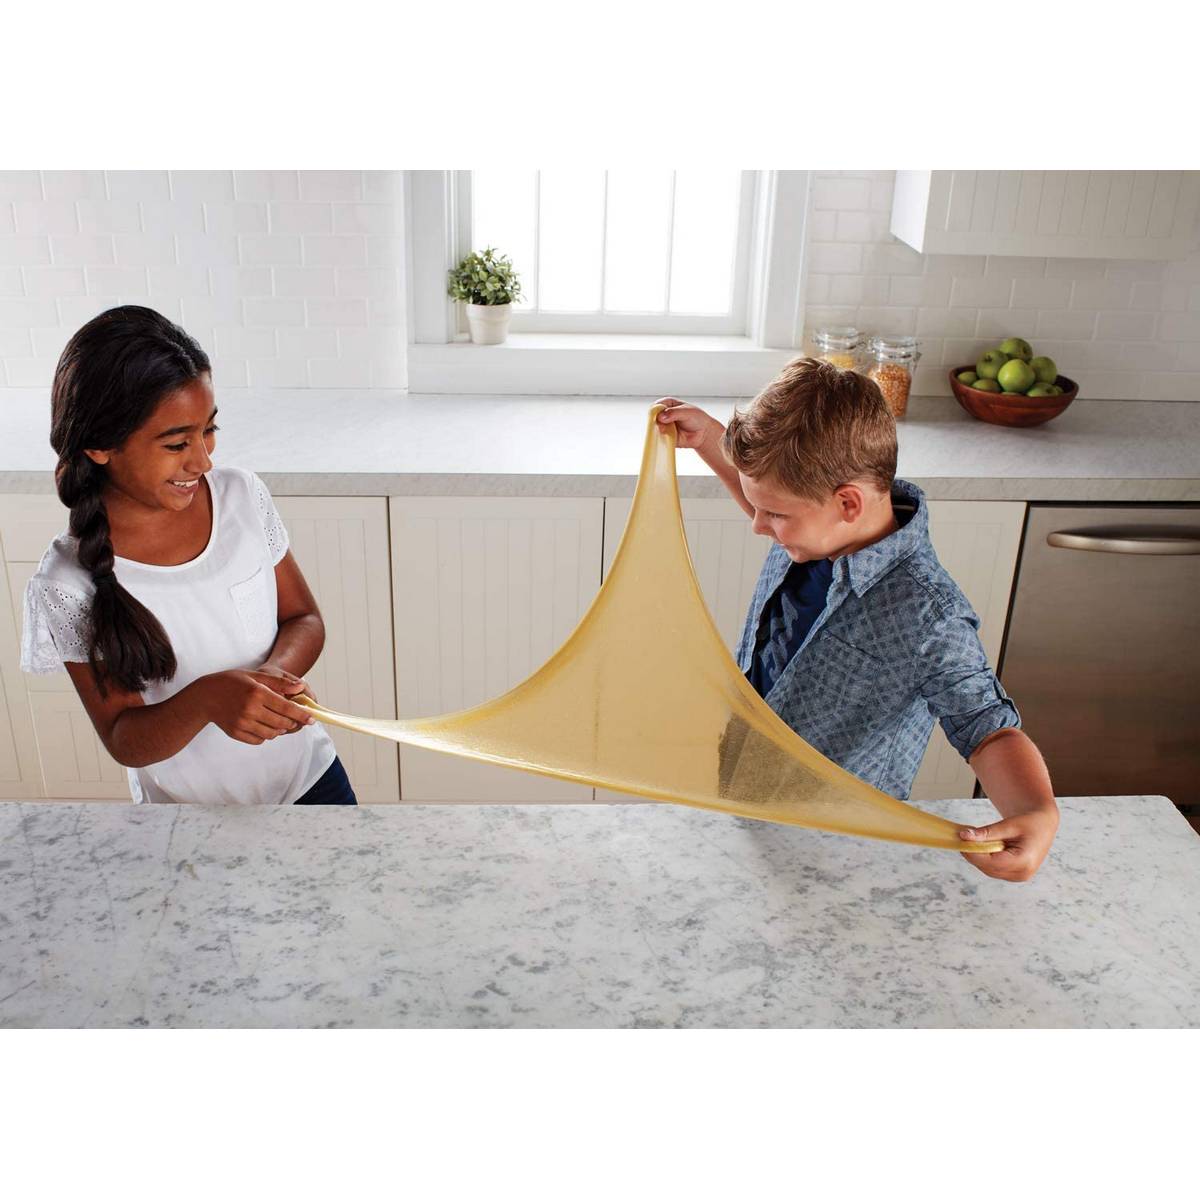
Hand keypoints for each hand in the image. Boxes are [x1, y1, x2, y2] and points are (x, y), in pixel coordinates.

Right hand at [197, 669, 316, 745]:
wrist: (205, 696)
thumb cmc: (232, 683)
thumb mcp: (255, 676)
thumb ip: (279, 683)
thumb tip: (301, 687)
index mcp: (257, 693)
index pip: (286, 708)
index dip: (301, 714)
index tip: (311, 718)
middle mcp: (250, 710)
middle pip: (281, 723)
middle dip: (292, 723)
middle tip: (295, 719)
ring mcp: (242, 723)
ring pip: (272, 734)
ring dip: (280, 730)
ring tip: (279, 722)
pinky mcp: (236, 733)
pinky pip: (259, 740)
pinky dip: (266, 735)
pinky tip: (264, 725)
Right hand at [655, 398, 723, 452]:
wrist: (703, 433)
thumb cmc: (697, 419)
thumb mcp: (687, 412)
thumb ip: (674, 413)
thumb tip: (660, 417)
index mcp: (668, 404)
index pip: (656, 406)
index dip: (656, 412)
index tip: (660, 417)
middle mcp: (663, 415)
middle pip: (653, 418)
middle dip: (657, 423)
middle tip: (663, 427)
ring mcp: (664, 426)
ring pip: (655, 429)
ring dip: (659, 432)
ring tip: (669, 432)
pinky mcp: (665, 437)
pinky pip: (660, 439)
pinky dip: (662, 439)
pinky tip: (668, 438)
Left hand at [958, 806, 1059, 881]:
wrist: (1043, 825)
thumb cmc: (1030, 823)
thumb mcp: (1008, 824)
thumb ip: (987, 832)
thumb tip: (964, 836)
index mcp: (1024, 861)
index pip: (991, 862)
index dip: (973, 853)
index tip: (960, 841)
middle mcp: (1022, 873)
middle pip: (988, 868)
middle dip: (973, 854)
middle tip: (962, 837)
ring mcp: (1018, 876)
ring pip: (988, 870)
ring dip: (978, 856)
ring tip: (972, 839)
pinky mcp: (1014, 875)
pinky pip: (993, 869)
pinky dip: (985, 858)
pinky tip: (981, 846)